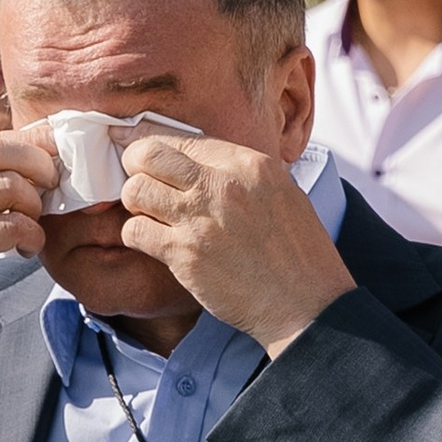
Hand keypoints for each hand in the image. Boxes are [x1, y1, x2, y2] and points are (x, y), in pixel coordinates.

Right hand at [0, 129, 53, 437]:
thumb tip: (25, 155)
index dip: (26, 146)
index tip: (49, 160)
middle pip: (0, 150)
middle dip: (37, 163)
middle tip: (51, 184)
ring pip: (12, 186)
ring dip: (34, 206)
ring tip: (30, 225)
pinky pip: (14, 226)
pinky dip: (31, 236)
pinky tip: (25, 248)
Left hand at [114, 135, 351, 355]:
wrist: (307, 303)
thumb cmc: (298, 253)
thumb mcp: (282, 192)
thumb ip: (241, 174)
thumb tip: (200, 163)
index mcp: (250, 164)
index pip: (184, 138)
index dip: (156, 144)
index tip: (141, 151)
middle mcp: (222, 185)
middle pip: (149, 154)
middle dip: (136, 166)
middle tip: (142, 182)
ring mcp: (201, 219)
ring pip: (134, 190)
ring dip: (136, 203)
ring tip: (151, 215)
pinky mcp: (185, 255)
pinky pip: (134, 231)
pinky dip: (137, 235)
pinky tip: (154, 242)